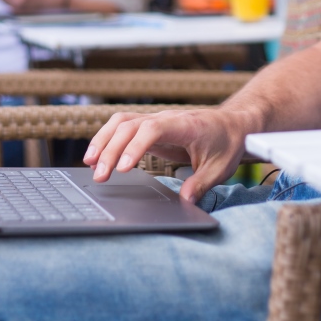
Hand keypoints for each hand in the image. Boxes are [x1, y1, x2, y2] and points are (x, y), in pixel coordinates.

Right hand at [83, 108, 251, 203]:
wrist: (232, 124)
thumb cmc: (226, 144)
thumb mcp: (220, 168)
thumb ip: (201, 184)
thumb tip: (185, 203)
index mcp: (185, 125)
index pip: (153, 129)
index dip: (135, 146)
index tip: (123, 168)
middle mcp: (166, 118)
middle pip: (130, 126)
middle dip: (111, 149)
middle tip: (99, 176)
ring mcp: (156, 119)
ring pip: (122, 122)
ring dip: (103, 140)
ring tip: (89, 164)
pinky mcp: (150, 126)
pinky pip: (123, 126)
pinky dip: (107, 138)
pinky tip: (96, 156)